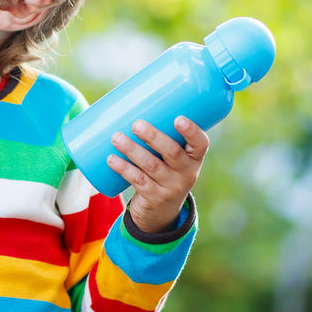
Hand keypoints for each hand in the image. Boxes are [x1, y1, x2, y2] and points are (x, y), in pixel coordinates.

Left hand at [108, 117, 208, 233]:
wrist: (162, 210)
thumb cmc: (164, 169)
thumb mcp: (171, 156)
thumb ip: (160, 133)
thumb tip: (127, 100)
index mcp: (194, 158)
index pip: (200, 144)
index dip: (191, 132)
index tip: (178, 119)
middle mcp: (187, 173)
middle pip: (172, 152)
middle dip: (153, 137)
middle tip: (136, 125)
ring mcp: (171, 187)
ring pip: (151, 166)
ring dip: (132, 150)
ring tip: (116, 137)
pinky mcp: (154, 197)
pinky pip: (138, 181)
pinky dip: (123, 169)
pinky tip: (111, 159)